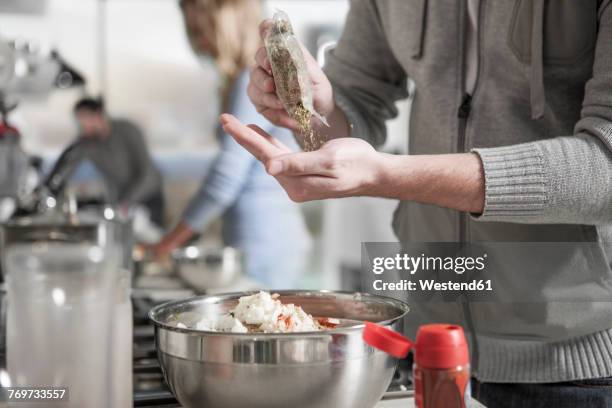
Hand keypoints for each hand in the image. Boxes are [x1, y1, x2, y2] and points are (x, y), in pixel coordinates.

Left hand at [221, 114, 383, 201]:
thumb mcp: (327, 160)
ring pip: (271, 156)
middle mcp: (294, 186)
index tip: (226, 121)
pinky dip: (271, 145)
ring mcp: (299, 183)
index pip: (264, 155)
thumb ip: (298, 164)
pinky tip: (263, 136)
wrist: (374, 174)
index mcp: (296, 182)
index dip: (244, 136)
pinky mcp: (305, 176)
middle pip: (263, 156)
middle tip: (225, 119)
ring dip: (255, 141)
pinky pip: (282, 159)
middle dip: (244, 137)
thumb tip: (269, 169)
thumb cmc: (355, 163)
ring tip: (238, 125)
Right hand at [248, 20, 334, 130]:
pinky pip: (261, 106)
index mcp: (283, 52)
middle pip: (258, 58)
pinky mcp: (260, 102)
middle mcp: (268, 64)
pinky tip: (288, 117)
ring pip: (254, 84)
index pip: (269, 32)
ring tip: (283, 104)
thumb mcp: (317, 79)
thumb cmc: (317, 91)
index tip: (267, 33)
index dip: (266, 31)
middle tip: (272, 82)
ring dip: (268, 96)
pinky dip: (275, 113)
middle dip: (263, 68)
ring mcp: (261, 83)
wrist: (319, 114)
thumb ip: (303, 70)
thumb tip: (291, 69)